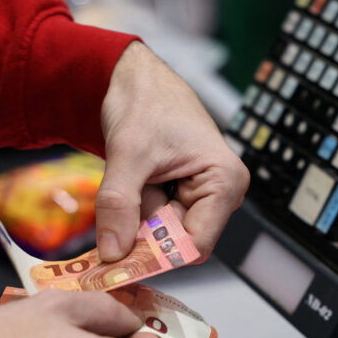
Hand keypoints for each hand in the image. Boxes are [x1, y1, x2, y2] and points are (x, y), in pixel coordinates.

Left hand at [96, 41, 248, 261]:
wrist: (136, 78)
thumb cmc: (145, 101)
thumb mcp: (127, 154)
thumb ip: (118, 205)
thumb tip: (113, 254)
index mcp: (224, 181)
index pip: (195, 244)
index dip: (158, 255)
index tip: (119, 259)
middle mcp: (220, 194)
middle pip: (178, 242)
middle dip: (143, 233)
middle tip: (114, 212)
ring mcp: (202, 197)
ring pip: (162, 233)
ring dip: (136, 218)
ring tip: (132, 179)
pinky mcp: (184, 197)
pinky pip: (155, 221)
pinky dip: (135, 211)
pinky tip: (133, 183)